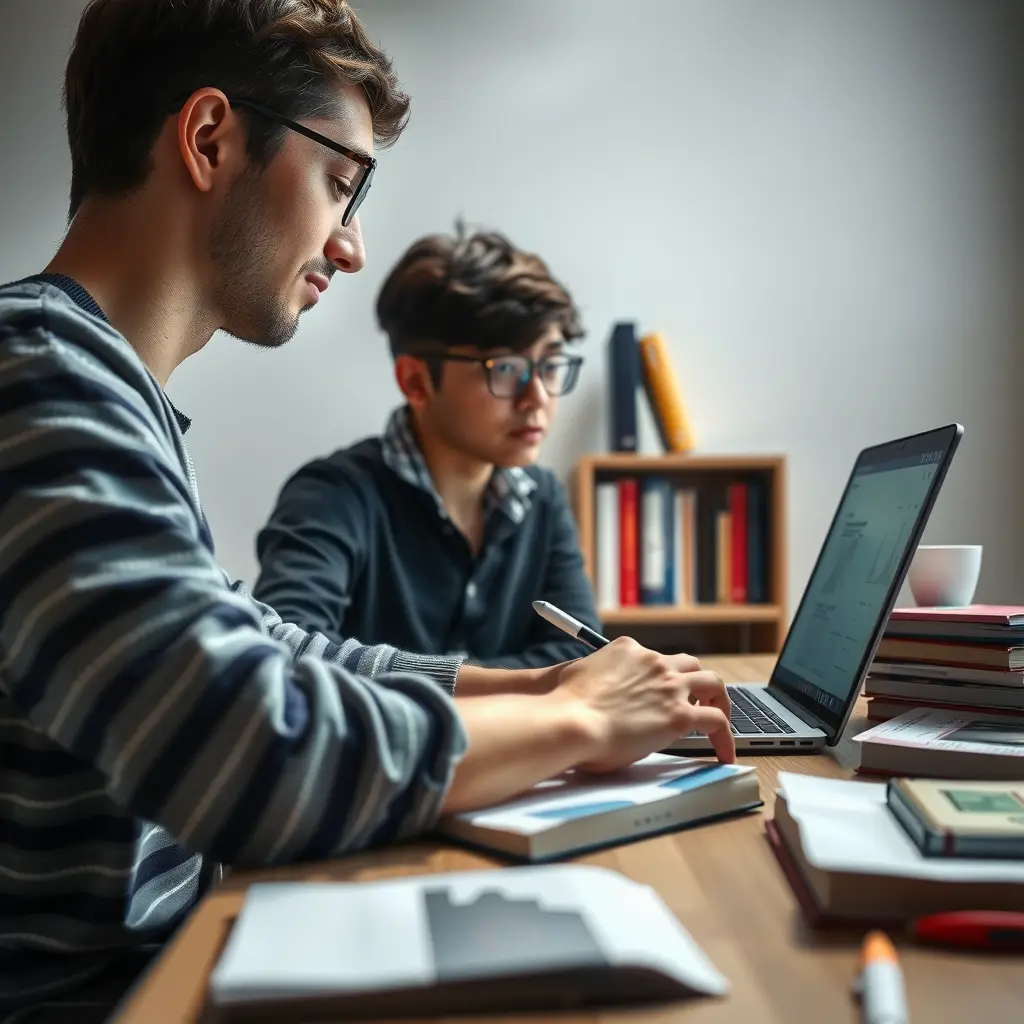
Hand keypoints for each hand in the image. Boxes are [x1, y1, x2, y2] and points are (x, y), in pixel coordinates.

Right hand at [547, 636, 734, 770]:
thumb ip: (597, 680)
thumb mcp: (580, 677)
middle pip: (689, 664)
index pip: (655, 658)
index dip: (661, 676)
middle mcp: (653, 661)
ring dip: (719, 701)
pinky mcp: (680, 715)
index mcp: (627, 649)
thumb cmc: (566, 706)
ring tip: (720, 721)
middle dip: (696, 682)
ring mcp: (670, 686)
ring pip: (712, 684)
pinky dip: (725, 737)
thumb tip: (598, 694)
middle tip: (696, 702)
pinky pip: (716, 722)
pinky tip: (724, 754)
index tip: (661, 693)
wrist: (571, 721)